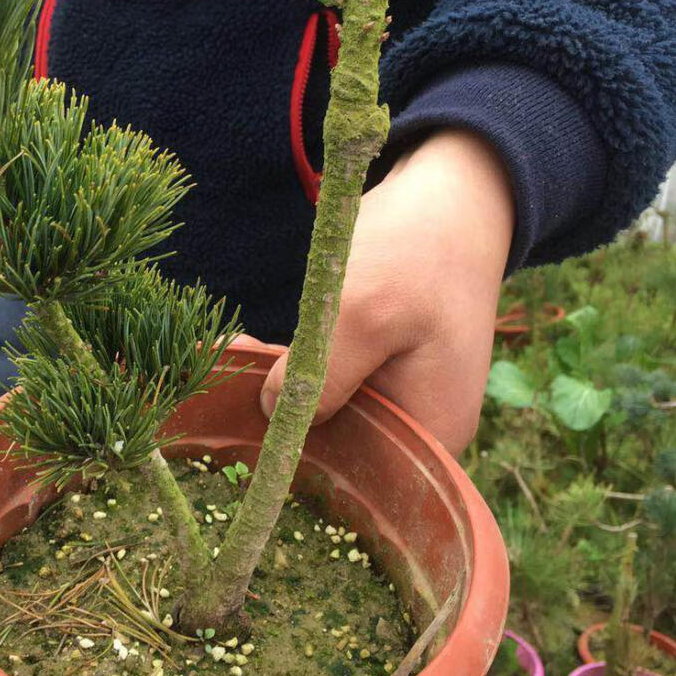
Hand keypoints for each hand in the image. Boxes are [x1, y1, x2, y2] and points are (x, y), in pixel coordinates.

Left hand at [248, 129, 514, 454]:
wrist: (453, 191)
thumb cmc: (419, 248)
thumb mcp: (365, 309)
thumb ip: (321, 373)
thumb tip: (272, 416)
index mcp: (432, 431)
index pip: (363, 484)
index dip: (302, 471)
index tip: (245, 447)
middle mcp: (419, 425)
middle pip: (340, 448)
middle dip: (281, 425)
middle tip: (222, 398)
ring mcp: (400, 394)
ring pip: (328, 412)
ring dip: (280, 392)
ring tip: (229, 366)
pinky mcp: (380, 364)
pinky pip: (331, 380)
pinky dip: (294, 368)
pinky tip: (250, 351)